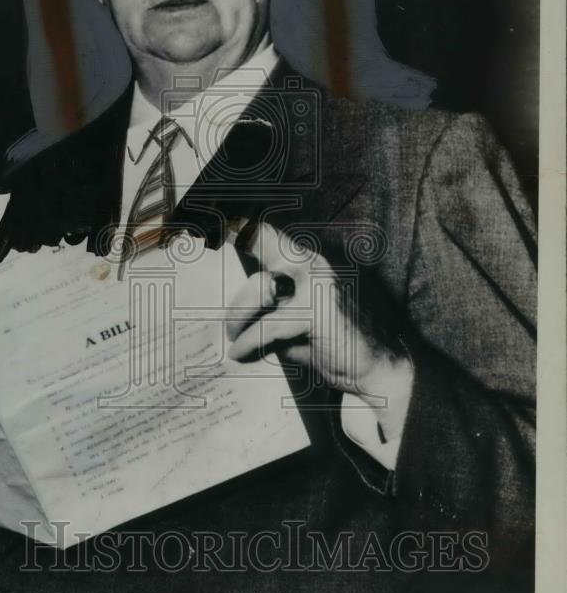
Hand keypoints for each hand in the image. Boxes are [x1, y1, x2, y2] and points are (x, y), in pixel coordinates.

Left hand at [226, 223, 408, 407]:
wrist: (380, 367)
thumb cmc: (334, 342)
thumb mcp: (294, 321)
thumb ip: (269, 307)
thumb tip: (233, 312)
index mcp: (309, 261)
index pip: (268, 234)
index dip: (239, 228)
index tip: (212, 224)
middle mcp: (314, 263)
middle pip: (258, 257)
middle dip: (237, 297)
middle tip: (228, 327)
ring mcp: (319, 282)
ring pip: (260, 289)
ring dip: (239, 320)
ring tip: (235, 340)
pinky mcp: (317, 309)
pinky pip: (268, 325)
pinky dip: (250, 343)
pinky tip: (242, 354)